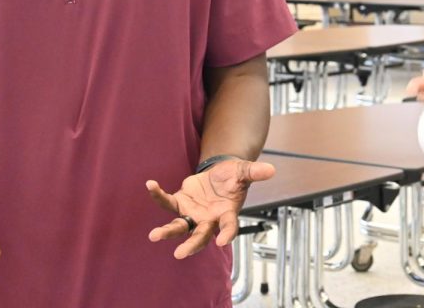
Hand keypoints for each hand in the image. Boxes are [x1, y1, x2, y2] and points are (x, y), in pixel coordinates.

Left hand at [146, 158, 274, 258]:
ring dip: (167, 232)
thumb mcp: (244, 171)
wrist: (220, 173)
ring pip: (179, 227)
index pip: (228, 227)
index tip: (222, 242)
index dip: (227, 234)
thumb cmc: (234, 176)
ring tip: (154, 236)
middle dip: (191, 245)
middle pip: (200, 236)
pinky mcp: (181, 204)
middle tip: (180, 254)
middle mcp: (209, 219)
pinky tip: (151, 185)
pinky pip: (167, 203)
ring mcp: (193, 214)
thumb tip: (271, 170)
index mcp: (226, 214)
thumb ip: (254, 172)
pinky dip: (158, 196)